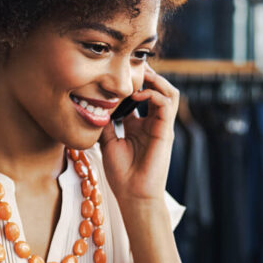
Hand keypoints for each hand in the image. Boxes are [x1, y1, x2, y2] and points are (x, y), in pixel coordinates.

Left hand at [98, 65, 177, 203]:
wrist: (134, 196)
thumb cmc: (122, 175)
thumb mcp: (108, 142)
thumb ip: (106, 124)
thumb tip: (94, 105)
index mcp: (140, 126)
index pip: (142, 95)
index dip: (132, 82)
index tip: (116, 74)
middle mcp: (153, 123)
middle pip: (157, 88)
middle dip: (145, 75)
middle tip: (128, 66)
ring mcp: (161, 126)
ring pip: (168, 91)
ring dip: (154, 80)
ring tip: (137, 75)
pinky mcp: (166, 131)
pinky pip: (167, 103)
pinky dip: (153, 93)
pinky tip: (137, 94)